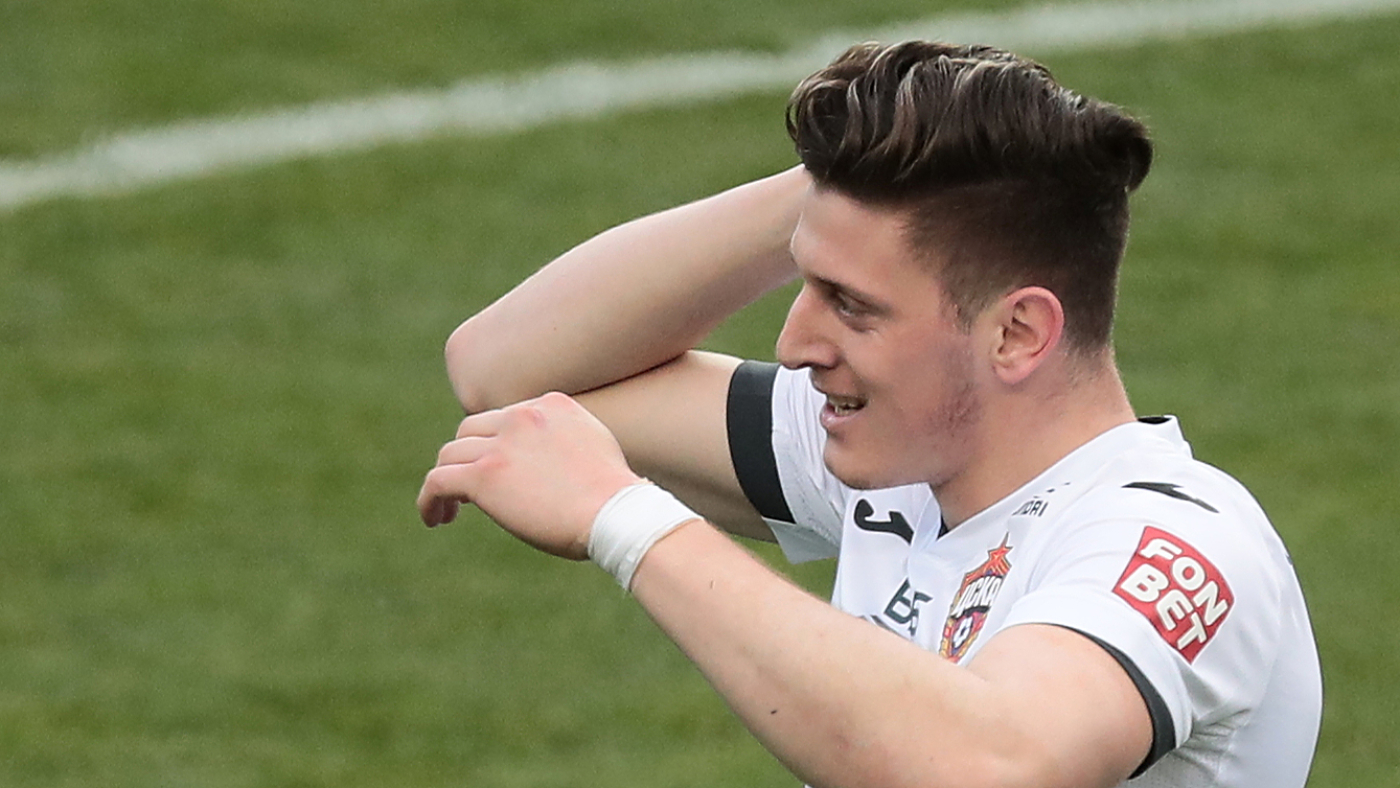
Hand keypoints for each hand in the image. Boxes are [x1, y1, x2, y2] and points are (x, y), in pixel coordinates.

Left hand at [416, 392, 643, 559]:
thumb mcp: (593, 449)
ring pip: (450, 454)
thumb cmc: (614, 498)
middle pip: (471, 431)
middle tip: (469, 490)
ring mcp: (501, 444)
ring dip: (446, 480)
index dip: (495, 446)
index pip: (504, 419)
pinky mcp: (483, 475)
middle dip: (468, 458)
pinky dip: (429, 500)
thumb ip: (564, 443)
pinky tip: (434, 518)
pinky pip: (438, 481)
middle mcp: (522, 416)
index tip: (498, 472)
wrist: (617, 515)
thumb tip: (546, 466)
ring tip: (448, 510)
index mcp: (551, 405)